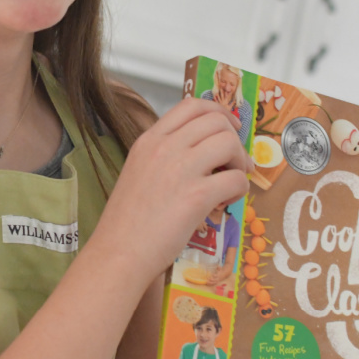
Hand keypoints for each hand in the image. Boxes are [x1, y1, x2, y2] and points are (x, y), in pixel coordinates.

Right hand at [102, 97, 249, 273]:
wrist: (118, 252)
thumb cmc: (126, 222)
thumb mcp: (138, 172)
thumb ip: (163, 157)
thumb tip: (199, 156)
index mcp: (148, 140)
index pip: (191, 106)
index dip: (218, 112)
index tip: (228, 127)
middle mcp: (165, 147)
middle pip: (216, 120)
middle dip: (233, 138)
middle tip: (235, 160)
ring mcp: (181, 169)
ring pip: (229, 142)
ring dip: (240, 160)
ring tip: (233, 178)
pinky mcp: (197, 195)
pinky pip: (236, 178)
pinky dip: (240, 188)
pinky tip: (227, 201)